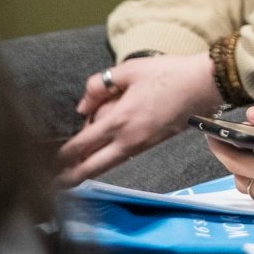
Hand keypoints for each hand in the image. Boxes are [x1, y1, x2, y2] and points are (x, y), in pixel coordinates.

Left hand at [57, 53, 219, 185]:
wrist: (207, 84)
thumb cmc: (171, 73)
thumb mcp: (130, 69)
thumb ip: (99, 85)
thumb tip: (83, 105)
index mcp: (120, 120)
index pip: (80, 145)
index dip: (60, 156)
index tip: (46, 161)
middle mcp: (129, 138)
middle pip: (93, 167)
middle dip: (71, 177)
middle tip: (55, 184)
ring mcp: (143, 144)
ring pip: (108, 164)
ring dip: (90, 168)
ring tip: (72, 174)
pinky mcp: (154, 143)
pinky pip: (124, 156)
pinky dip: (108, 158)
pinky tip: (102, 154)